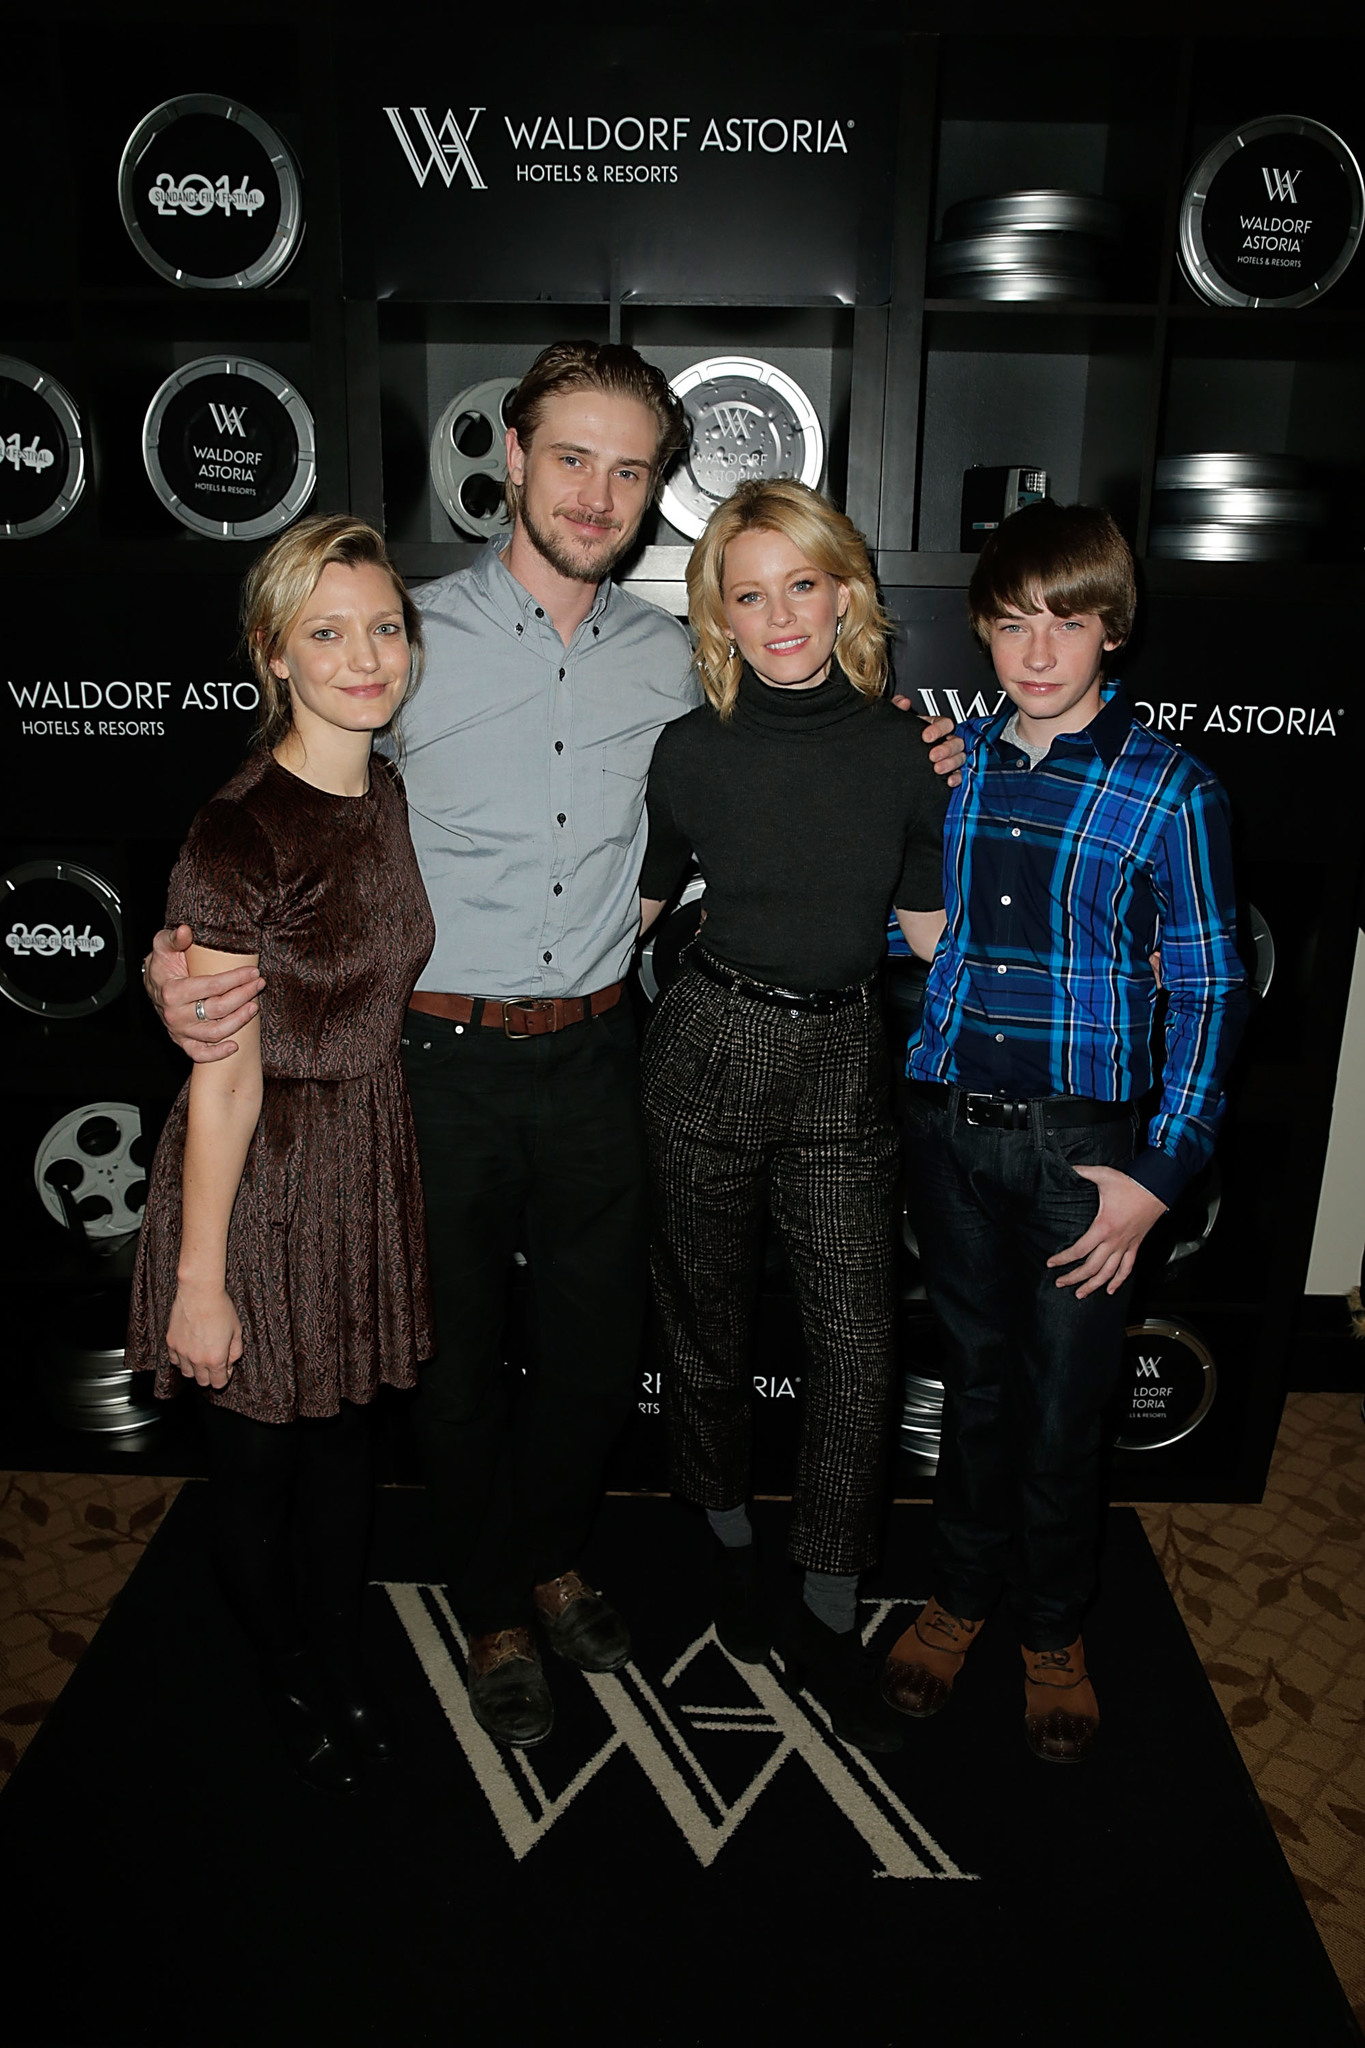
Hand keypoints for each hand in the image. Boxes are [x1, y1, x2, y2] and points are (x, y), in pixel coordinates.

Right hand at [145, 925, 262, 1063]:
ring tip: (254, 1006)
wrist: (152, 983)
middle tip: (258, 985)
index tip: (253, 973)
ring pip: (215, 1033)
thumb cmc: (163, 963)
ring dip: (239, 1021)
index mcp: (172, 991)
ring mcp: (179, 1030)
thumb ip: (174, 938)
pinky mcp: (182, 1041)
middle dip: (243, 996)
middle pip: (218, 1009)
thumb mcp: (163, 945)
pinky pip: (200, 1054)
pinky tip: (235, 1046)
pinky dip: (217, 1054)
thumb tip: (185, 930)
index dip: (236, 979)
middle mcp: (174, 1014)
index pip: (212, 986)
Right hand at [166, 1284, 241, 1388]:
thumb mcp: (237, 1331)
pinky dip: (182, 1359)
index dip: (223, 1378)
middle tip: (214, 1361)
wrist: (199, 1292)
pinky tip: (189, 1349)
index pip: (218, 1383)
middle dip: (210, 1375)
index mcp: (215, 1358)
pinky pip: (174, 1360)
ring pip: (187, 1373)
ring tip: (201, 1355)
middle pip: (202, 1381)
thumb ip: (235, 1352)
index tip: (225, 1369)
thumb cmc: (221, 1308)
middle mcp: (197, 1359)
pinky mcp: (171, 1343)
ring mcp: (182, 1352)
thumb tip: (230, 1363)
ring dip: (195, 1369)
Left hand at [896, 704, 964, 785]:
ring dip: (951, 763)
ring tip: (937, 769)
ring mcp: (949, 757)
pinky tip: (948, 781)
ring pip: (960, 757)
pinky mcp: (949, 772)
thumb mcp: (895, 724)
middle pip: (956, 741)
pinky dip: (956, 777)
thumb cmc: (899, 739)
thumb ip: (897, 709)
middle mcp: (945, 740)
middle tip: (932, 756)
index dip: (938, 729)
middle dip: (946, 749)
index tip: (926, 737)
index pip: (945, 723)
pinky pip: (959, 774)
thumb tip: (903, 702)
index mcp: (935, 726)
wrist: (892, 762)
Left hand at [1047, 1167, 1166, 1298]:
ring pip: (1109, 1273)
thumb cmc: (1131, 1184)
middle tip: (1060, 1283)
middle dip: (1074, 1278)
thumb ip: (1082, 1172)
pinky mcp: (1135, 1246)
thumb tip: (1067, 1167)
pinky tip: (1109, 1289)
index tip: (1051, 1263)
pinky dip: (1118, 1281)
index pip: (1079, 1250)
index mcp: (1103, 1227)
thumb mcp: (1103, 1175)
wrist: (1156, 1188)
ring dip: (1094, 1285)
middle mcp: (1114, 1241)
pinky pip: (1127, 1268)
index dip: (1063, 1259)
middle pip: (1092, 1267)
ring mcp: (1126, 1245)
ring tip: (1080, 1294)